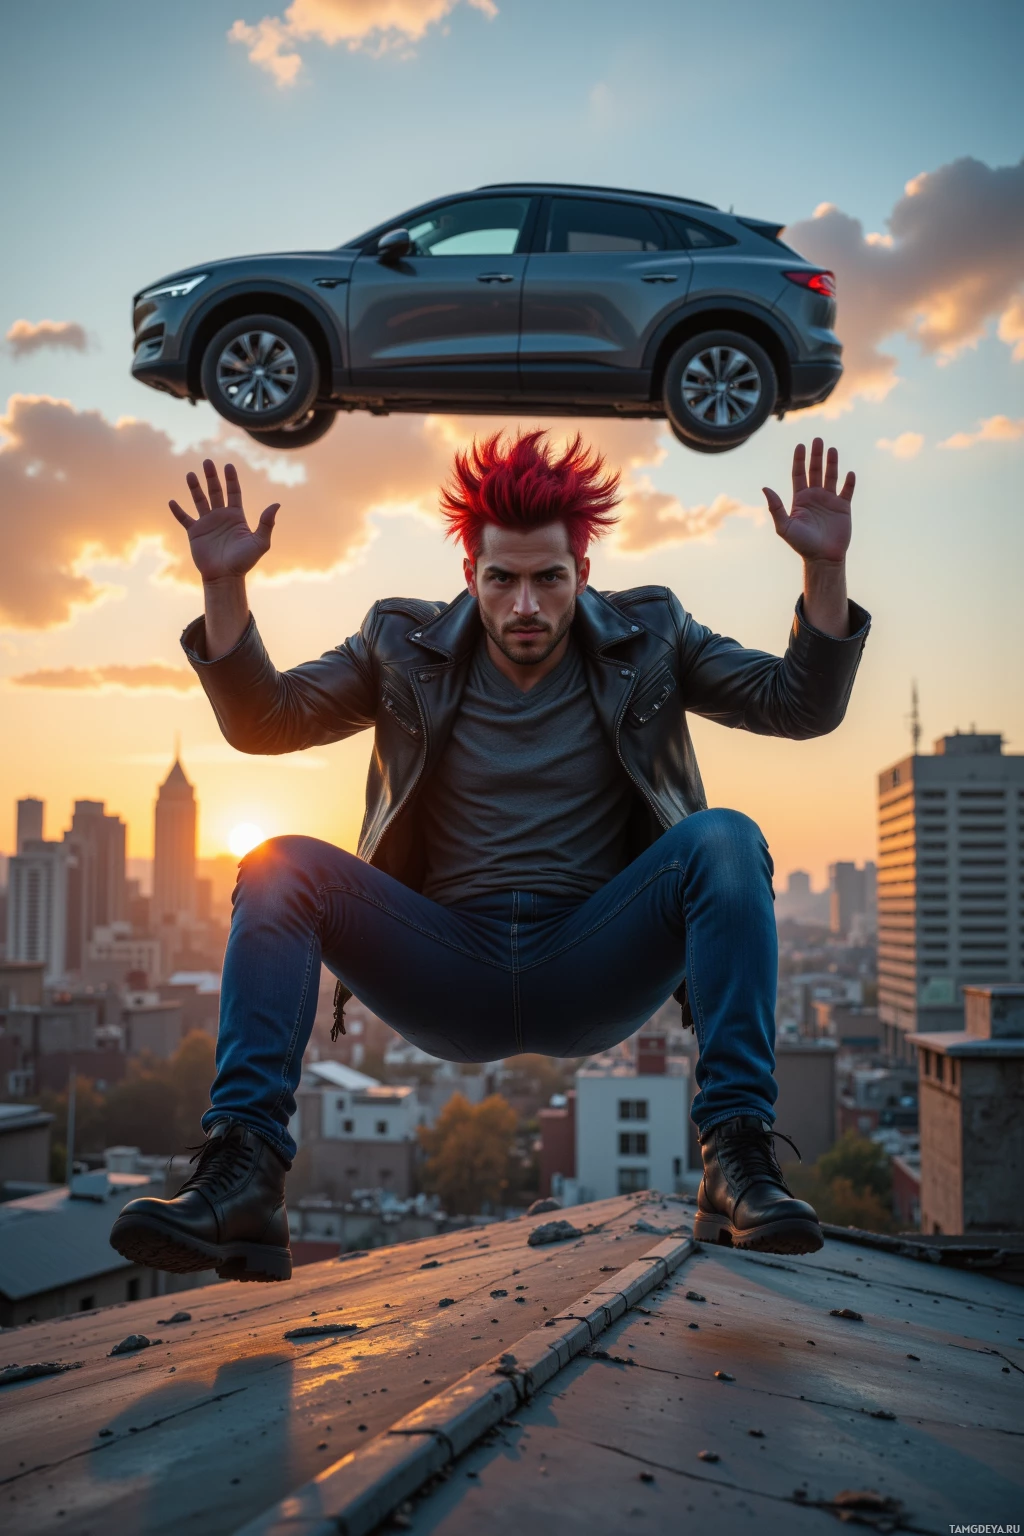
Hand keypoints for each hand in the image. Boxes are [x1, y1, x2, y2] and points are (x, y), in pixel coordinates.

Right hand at [170, 460, 279, 583]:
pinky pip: (185, 519)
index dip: (231, 479)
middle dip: (211, 477)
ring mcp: (207, 524)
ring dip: (194, 488)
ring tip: (190, 474)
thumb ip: (267, 523)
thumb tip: (276, 504)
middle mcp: (221, 517)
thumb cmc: (244, 561)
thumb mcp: (260, 542)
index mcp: (236, 516)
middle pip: (216, 492)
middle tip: (207, 462)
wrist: (225, 577)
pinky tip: (172, 501)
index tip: (228, 465)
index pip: (233, 492)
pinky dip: (178, 511)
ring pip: (199, 501)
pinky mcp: (195, 533)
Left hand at [762, 438, 853, 565]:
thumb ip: (775, 507)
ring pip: (831, 476)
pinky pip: (847, 491)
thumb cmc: (802, 544)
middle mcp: (815, 497)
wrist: (822, 558)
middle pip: (815, 471)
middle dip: (816, 455)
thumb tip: (765, 488)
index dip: (799, 460)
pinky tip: (849, 472)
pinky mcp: (843, 508)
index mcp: (800, 499)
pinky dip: (849, 482)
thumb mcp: (785, 526)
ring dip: (831, 463)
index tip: (800, 445)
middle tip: (817, 440)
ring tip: (832, 449)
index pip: (799, 474)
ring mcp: (830, 501)